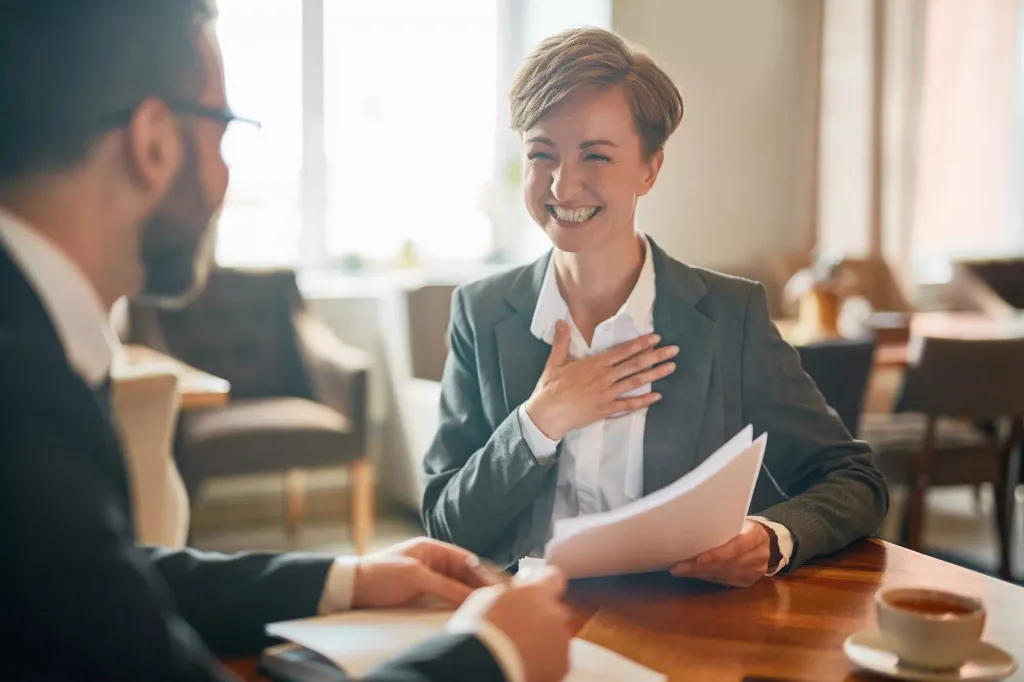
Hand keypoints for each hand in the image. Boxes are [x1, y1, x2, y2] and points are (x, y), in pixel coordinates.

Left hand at [352, 538, 488, 608]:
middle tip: (497, 599)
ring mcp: (427, 578)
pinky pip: (444, 597)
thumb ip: (446, 586)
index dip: (483, 571)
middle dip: (478, 585)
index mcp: (432, 549)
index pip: (466, 559)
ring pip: (455, 587)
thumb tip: (473, 596)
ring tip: (485, 607)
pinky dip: (455, 603)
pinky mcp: (420, 594)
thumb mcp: (416, 578)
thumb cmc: (380, 575)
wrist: (351, 589)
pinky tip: (465, 612)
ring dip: (468, 596)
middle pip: (463, 574)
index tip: (499, 584)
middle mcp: (432, 562)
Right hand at [451, 566, 571, 681]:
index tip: (534, 589)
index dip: (544, 582)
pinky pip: (557, 658)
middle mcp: (554, 613)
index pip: (554, 576)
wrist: (483, 666)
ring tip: (521, 651)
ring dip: (543, 638)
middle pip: (554, 610)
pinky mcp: (563, 664)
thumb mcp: (487, 598)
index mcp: (536, 592)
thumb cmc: (479, 629)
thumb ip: (509, 593)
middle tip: (520, 628)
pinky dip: (545, 661)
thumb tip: (515, 594)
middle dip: (541, 616)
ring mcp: (561, 640)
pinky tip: (526, 664)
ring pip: (556, 635)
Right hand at [524, 320, 678, 440]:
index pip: (622, 351)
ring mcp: (607, 394)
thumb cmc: (549, 388)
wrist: (546, 415)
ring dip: (655, 374)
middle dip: (656, 356)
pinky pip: (628, 405)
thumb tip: (561, 321)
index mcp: (594, 364)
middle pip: (634, 364)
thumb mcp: (554, 362)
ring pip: (635, 382)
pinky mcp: (605, 409)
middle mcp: (604, 377)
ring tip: (671, 368)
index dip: (640, 344)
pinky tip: (657, 396)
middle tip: (673, 350)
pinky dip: (643, 401)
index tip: (656, 338)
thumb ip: (561, 341)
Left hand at [669, 519, 771, 586]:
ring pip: (723, 575)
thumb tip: (692, 526)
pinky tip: (693, 574)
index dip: (718, 554)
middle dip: (700, 566)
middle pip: (726, 564)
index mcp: (757, 535)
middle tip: (679, 566)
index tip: (699, 558)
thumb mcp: (739, 520)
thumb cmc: (744, 526)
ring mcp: (755, 571)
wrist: (767, 541)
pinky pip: (724, 581)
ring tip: (680, 570)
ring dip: (699, 574)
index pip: (737, 547)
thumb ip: (724, 525)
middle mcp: (758, 556)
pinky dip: (707, 577)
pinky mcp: (748, 581)